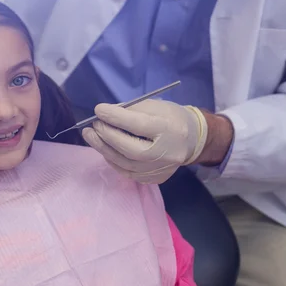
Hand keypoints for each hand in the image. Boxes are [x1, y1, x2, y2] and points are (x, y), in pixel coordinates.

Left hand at [81, 99, 213, 183]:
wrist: (193, 141)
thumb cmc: (172, 118)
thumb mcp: (155, 106)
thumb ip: (131, 111)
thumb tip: (106, 115)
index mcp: (169, 130)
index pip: (138, 125)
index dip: (115, 117)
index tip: (98, 110)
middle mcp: (166, 153)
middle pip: (129, 149)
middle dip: (106, 136)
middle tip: (92, 126)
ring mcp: (160, 169)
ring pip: (125, 164)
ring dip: (104, 149)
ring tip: (91, 136)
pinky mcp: (154, 178)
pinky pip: (128, 172)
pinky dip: (113, 160)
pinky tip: (105, 149)